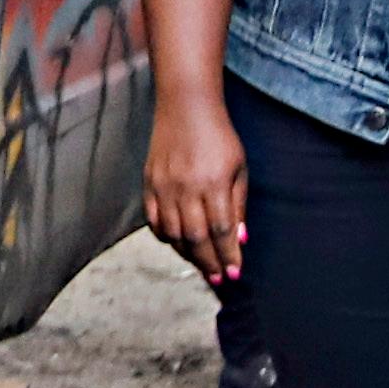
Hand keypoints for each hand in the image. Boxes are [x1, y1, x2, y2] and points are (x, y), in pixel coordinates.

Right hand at [140, 90, 247, 283]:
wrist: (185, 108)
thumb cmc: (219, 137)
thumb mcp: (239, 168)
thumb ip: (237, 204)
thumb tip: (239, 238)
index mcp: (213, 184)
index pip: (220, 230)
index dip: (228, 255)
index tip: (235, 273)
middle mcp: (185, 188)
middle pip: (195, 237)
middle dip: (209, 262)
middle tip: (219, 279)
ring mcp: (163, 186)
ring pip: (172, 232)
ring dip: (187, 253)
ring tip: (201, 264)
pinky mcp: (149, 183)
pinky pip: (153, 218)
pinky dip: (164, 235)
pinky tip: (176, 242)